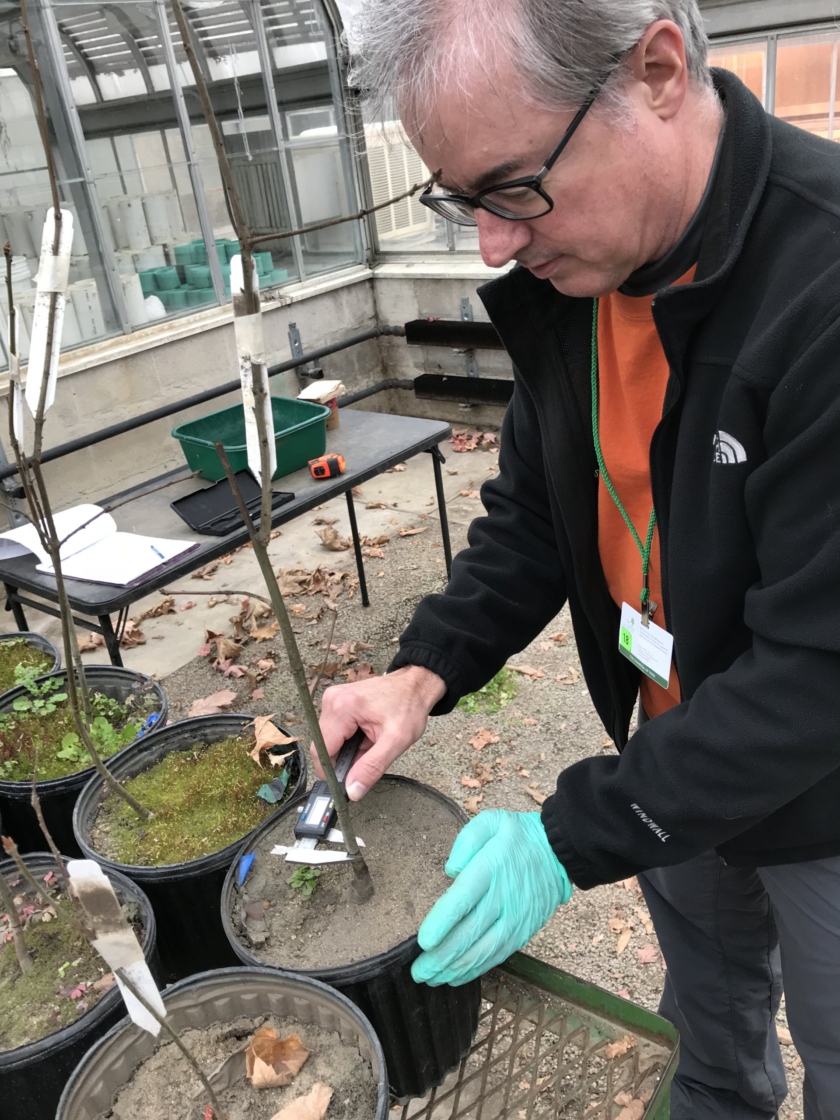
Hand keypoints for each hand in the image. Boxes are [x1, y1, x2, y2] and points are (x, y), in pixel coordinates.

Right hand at [317, 665, 445, 799]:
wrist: (416, 685)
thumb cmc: (409, 706)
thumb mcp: (396, 741)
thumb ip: (372, 768)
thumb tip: (352, 791)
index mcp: (342, 708)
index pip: (322, 751)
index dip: (333, 771)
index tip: (350, 780)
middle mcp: (332, 700)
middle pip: (324, 746)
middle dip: (345, 758)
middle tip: (371, 754)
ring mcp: (333, 699)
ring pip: (330, 740)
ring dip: (348, 749)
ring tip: (371, 741)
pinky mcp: (337, 702)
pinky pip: (335, 731)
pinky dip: (350, 739)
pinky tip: (367, 734)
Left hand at [411, 810, 572, 986]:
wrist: (558, 852)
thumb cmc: (518, 836)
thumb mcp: (493, 821)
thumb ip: (468, 839)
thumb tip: (451, 869)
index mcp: (491, 869)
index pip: (464, 900)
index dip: (443, 923)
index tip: (423, 941)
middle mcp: (503, 899)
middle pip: (469, 933)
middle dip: (441, 957)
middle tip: (417, 971)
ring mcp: (514, 919)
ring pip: (483, 952)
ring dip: (455, 969)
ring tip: (430, 978)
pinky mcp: (521, 933)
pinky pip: (497, 956)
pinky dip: (475, 970)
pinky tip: (455, 976)